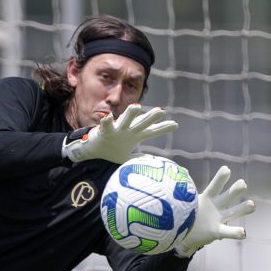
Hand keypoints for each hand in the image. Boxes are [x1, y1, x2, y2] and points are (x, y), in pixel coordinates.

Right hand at [61, 105, 177, 163]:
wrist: (95, 150)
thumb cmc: (112, 151)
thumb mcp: (128, 157)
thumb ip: (139, 159)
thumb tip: (152, 164)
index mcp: (135, 136)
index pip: (152, 131)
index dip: (163, 128)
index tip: (175, 125)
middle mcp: (128, 130)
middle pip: (142, 123)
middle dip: (151, 118)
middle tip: (161, 111)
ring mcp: (117, 130)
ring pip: (125, 121)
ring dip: (130, 114)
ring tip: (137, 107)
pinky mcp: (105, 132)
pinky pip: (106, 126)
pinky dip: (106, 121)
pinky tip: (108, 117)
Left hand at [174, 166, 255, 256]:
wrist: (186, 232)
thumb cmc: (187, 213)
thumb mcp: (182, 202)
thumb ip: (178, 194)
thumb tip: (171, 178)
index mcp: (208, 197)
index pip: (215, 186)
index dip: (221, 178)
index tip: (226, 169)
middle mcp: (217, 206)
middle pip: (228, 196)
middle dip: (235, 190)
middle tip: (243, 183)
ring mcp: (219, 218)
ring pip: (233, 212)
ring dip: (243, 208)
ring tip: (252, 205)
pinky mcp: (217, 232)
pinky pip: (228, 231)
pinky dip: (235, 232)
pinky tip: (243, 233)